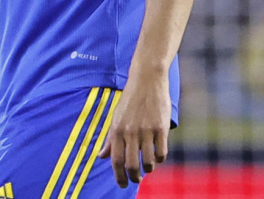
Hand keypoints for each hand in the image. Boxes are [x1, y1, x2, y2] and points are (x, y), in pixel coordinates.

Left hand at [98, 70, 170, 187]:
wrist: (147, 79)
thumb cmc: (131, 99)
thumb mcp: (116, 117)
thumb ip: (110, 138)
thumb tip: (101, 156)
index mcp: (117, 130)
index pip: (116, 161)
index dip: (119, 176)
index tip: (123, 184)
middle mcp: (130, 132)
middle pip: (131, 165)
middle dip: (133, 178)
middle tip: (136, 180)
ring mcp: (146, 130)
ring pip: (148, 162)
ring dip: (148, 169)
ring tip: (148, 168)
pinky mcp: (161, 127)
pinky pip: (161, 152)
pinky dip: (159, 159)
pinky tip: (157, 156)